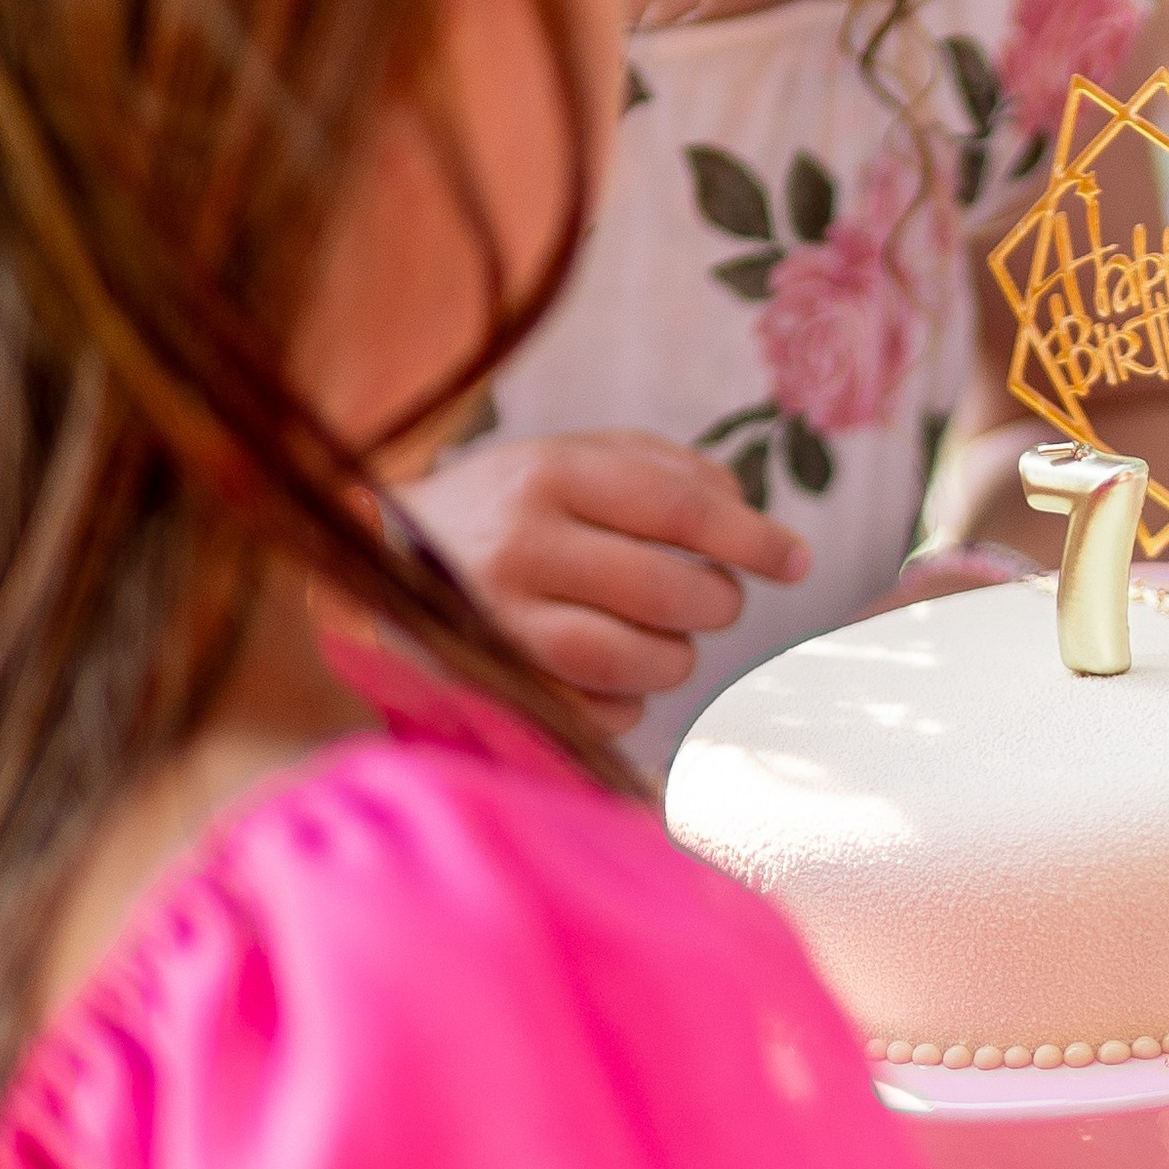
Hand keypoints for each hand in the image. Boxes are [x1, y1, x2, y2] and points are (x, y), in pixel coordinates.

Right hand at [407, 432, 808, 730]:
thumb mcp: (566, 457)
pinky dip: (628, 702)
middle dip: (716, 604)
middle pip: (669, 592)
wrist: (372, 561)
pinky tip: (615, 675)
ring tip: (669, 641)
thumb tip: (744, 508)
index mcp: (548, 473)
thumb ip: (660, 467)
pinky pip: (598, 711)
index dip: (753, 540)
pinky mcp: (492, 684)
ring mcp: (500, 623)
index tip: (797, 561)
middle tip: (716, 601)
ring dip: (675, 658)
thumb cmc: (503, 507)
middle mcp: (520, 545)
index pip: (680, 510)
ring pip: (636, 660)